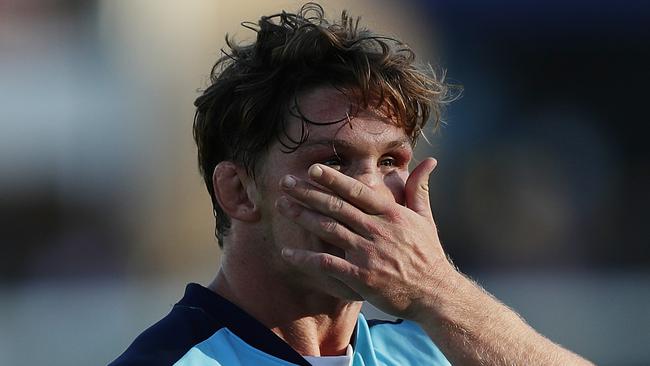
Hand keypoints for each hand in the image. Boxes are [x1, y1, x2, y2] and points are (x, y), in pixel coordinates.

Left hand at [276, 157, 453, 319]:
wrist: (435, 294)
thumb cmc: (428, 255)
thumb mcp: (426, 219)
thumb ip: (419, 189)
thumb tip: (430, 161)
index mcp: (391, 215)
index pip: (357, 191)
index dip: (333, 179)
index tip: (312, 169)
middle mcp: (378, 230)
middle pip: (336, 207)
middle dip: (308, 193)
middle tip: (285, 183)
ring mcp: (368, 254)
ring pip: (328, 230)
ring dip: (302, 217)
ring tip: (282, 206)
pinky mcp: (361, 277)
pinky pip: (327, 263)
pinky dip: (305, 257)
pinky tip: (287, 252)